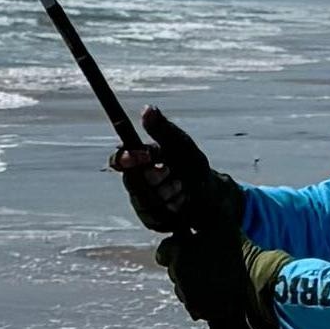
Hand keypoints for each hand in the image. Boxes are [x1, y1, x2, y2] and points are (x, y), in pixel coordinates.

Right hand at [116, 109, 239, 250]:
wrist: (211, 196)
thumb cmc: (194, 166)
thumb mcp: (182, 145)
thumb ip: (163, 129)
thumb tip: (148, 108)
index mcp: (139, 159)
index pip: (118, 159)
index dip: (126, 158)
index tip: (144, 156)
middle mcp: (136, 180)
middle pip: (131, 182)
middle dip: (155, 178)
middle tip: (171, 173)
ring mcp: (141, 201)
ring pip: (143, 202)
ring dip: (167, 195)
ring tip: (182, 189)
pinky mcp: (150, 219)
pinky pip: (152, 218)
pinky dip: (171, 211)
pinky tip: (181, 204)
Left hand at [165, 222, 279, 328]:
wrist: (257, 283)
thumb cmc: (239, 250)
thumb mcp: (219, 223)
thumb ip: (200, 213)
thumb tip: (188, 206)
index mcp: (178, 252)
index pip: (164, 251)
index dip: (176, 248)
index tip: (189, 246)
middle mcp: (178, 275)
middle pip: (174, 271)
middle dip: (185, 267)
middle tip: (207, 262)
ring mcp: (187, 295)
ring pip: (183, 289)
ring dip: (193, 284)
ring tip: (215, 278)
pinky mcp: (199, 311)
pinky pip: (194, 304)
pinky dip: (202, 299)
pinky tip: (218, 292)